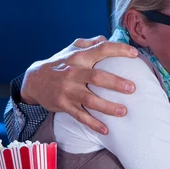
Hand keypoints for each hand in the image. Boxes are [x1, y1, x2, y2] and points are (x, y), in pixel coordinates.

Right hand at [20, 36, 138, 134]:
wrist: (34, 80)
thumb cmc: (61, 63)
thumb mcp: (72, 49)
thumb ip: (91, 43)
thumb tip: (108, 39)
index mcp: (79, 57)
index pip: (101, 49)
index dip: (119, 50)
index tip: (135, 54)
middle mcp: (74, 73)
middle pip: (97, 77)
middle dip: (116, 83)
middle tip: (132, 88)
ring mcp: (69, 90)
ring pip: (90, 100)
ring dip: (108, 107)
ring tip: (124, 111)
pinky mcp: (64, 105)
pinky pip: (80, 116)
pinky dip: (93, 124)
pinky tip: (106, 130)